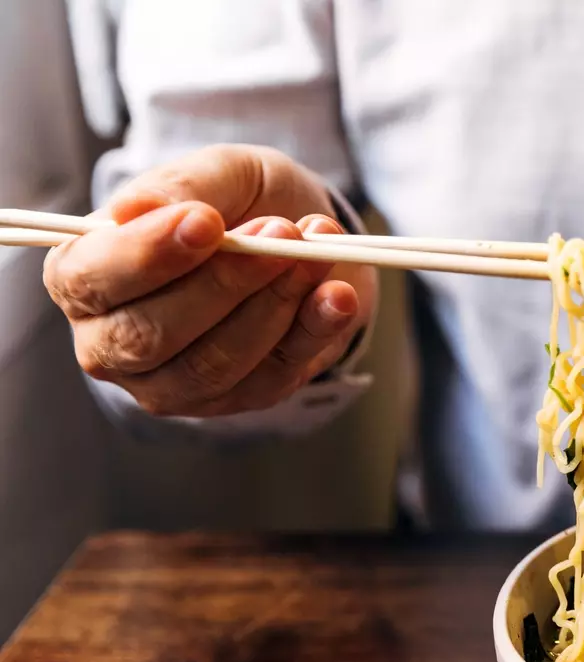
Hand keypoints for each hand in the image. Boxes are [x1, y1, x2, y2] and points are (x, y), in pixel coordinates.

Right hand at [43, 144, 377, 416]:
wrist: (296, 236)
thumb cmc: (235, 203)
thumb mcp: (215, 174)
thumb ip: (179, 188)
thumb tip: (137, 209)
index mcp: (81, 277)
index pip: (92, 279)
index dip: (148, 255)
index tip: (206, 221)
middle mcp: (112, 342)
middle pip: (152, 334)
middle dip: (226, 282)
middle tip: (282, 232)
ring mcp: (173, 382)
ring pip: (215, 362)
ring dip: (274, 304)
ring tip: (316, 252)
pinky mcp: (236, 399)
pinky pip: (273, 377)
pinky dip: (313, 332)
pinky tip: (337, 295)